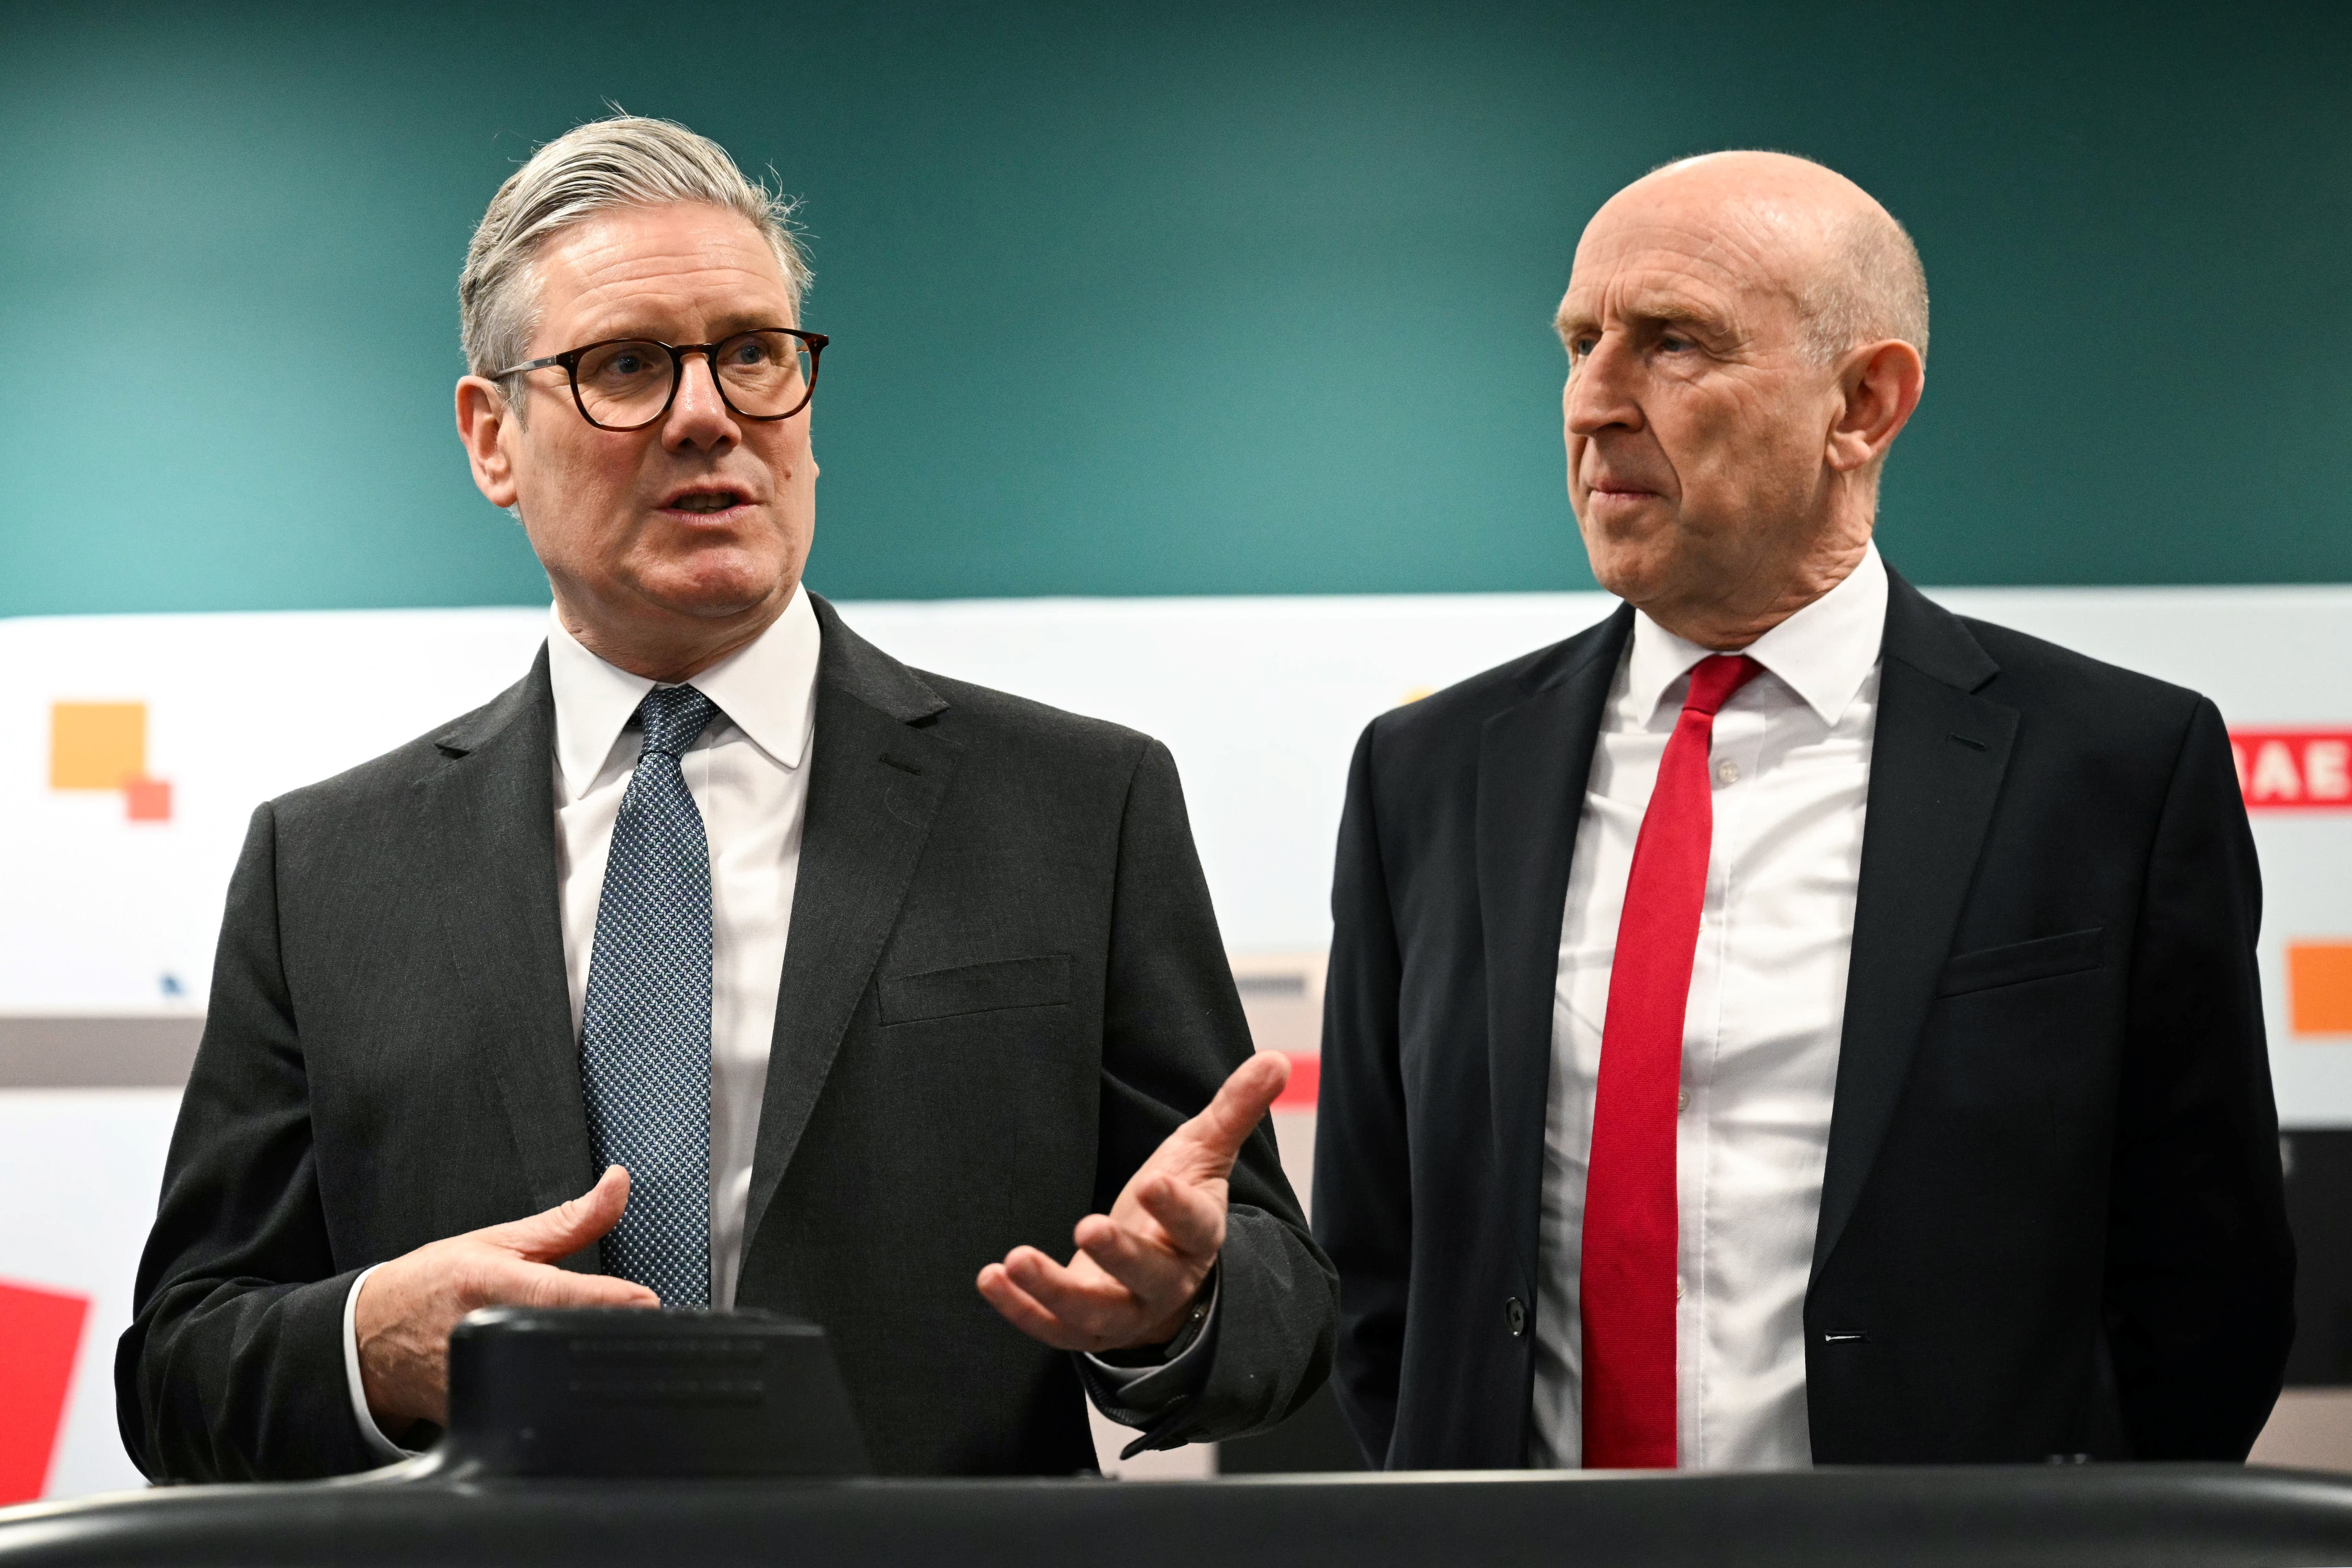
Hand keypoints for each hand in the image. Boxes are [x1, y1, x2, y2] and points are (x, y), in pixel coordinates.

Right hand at [354, 1166, 659, 1428]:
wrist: (371, 1336)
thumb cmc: (436, 1282)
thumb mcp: (500, 1240)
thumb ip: (569, 1220)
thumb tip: (618, 1184)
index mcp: (486, 1281)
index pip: (553, 1292)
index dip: (602, 1298)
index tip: (645, 1301)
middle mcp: (479, 1331)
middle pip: (555, 1338)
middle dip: (599, 1333)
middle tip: (633, 1326)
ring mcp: (472, 1378)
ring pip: (544, 1381)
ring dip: (576, 1367)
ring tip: (593, 1349)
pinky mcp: (471, 1414)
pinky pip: (528, 1407)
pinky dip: (551, 1392)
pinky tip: (558, 1378)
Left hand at [976, 1050, 1288, 1352]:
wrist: (1165, 1276)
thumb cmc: (1179, 1203)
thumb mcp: (1204, 1152)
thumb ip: (1235, 1109)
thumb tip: (1279, 1059)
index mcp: (1198, 1237)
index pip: (1195, 1227)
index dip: (1176, 1208)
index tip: (1152, 1183)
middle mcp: (1165, 1283)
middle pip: (1147, 1276)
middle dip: (1118, 1256)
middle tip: (1087, 1226)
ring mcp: (1125, 1312)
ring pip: (1093, 1314)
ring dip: (1053, 1291)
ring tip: (1015, 1259)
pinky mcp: (1085, 1329)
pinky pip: (1053, 1330)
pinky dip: (1020, 1310)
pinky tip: (990, 1277)